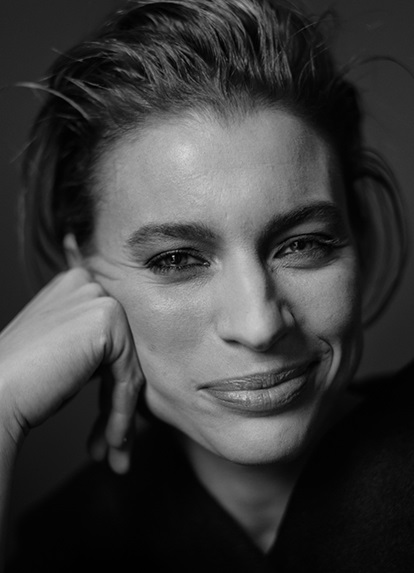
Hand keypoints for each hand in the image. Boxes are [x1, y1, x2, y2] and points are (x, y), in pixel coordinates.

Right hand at [0, 267, 142, 472]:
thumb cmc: (21, 382)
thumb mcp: (63, 351)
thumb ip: (92, 344)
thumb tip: (129, 368)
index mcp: (73, 286)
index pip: (109, 340)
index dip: (107, 385)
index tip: (105, 424)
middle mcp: (86, 283)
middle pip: (120, 353)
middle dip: (116, 404)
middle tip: (112, 444)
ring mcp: (97, 297)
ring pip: (127, 367)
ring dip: (120, 416)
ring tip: (114, 454)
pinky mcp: (107, 317)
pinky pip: (128, 374)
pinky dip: (121, 410)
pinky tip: (111, 440)